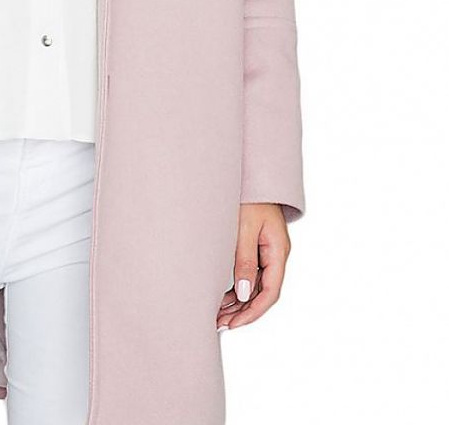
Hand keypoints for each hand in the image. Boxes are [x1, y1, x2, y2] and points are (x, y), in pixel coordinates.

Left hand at [216, 203, 290, 330]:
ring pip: (257, 286)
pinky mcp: (258, 248)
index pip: (270, 292)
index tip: (235, 323)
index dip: (253, 311)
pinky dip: (238, 288)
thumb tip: (244, 294)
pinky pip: (251, 275)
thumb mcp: (243, 228)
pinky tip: (224, 297)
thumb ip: (244, 260)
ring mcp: (268, 252)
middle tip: (221, 324)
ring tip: (219, 315)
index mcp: (278, 251)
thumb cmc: (249, 197)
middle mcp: (276, 255)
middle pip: (264, 293)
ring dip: (240, 302)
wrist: (252, 174)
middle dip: (244, 311)